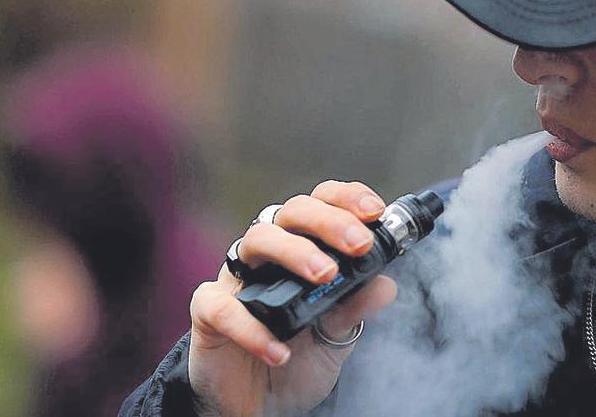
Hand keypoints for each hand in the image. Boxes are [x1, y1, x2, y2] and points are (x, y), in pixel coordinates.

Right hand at [188, 182, 398, 416]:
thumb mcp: (336, 334)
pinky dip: (253, 328)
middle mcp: (268, 254)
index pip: (321, 204)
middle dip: (328, 221)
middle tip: (358, 244)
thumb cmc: (297, 358)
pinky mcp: (209, 312)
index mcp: (301, 248)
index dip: (346, 199)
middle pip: (292, 211)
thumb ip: (355, 307)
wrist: (259, 405)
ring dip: (294, 252)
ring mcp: (237, 279)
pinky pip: (224, 307)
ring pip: (257, 239)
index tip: (375, 211)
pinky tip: (280, 350)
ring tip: (325, 276)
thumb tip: (386, 284)